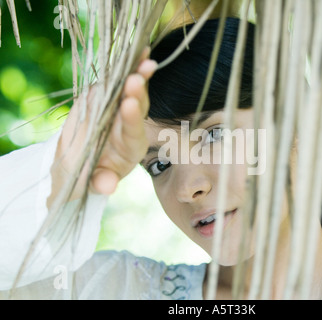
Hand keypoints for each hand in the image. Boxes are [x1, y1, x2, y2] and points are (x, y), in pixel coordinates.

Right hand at [49, 49, 156, 205]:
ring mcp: (121, 108)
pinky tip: (136, 49)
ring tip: (143, 53)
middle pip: (137, 107)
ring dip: (138, 72)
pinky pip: (119, 79)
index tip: (130, 106)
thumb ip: (99, 182)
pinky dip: (128, 65)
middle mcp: (130, 125)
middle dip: (136, 92)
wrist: (80, 160)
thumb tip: (105, 187)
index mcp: (130, 147)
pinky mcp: (110, 96)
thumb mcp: (90, 181)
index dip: (131, 119)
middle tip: (137, 77)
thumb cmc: (88, 173)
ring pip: (132, 90)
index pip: (133, 132)